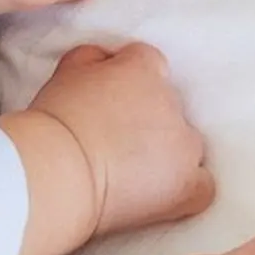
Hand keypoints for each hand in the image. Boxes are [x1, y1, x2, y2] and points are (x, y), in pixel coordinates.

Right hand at [29, 42, 213, 237]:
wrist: (56, 170)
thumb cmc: (53, 122)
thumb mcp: (65, 72)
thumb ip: (92, 59)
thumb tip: (104, 60)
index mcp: (144, 69)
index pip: (147, 63)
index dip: (126, 81)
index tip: (106, 100)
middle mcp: (172, 102)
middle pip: (168, 105)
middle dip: (145, 119)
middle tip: (110, 139)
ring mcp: (184, 145)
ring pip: (185, 144)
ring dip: (164, 153)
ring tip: (128, 171)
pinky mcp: (187, 185)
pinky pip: (201, 185)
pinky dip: (185, 188)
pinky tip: (160, 195)